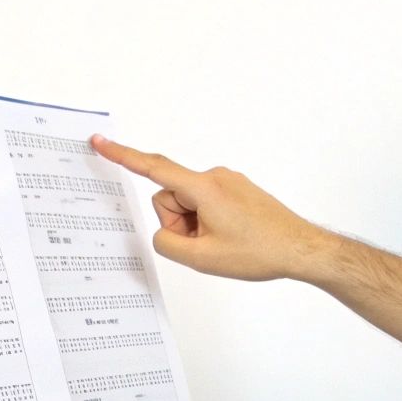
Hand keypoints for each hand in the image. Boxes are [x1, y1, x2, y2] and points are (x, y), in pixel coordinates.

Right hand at [90, 134, 333, 281]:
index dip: (122, 156)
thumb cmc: (260, 252)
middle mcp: (214, 176)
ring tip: (224, 242)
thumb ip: (167, 243)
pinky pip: (206, 204)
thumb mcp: (202, 258)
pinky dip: (209, 222)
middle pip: (171, 198)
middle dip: (180, 223)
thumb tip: (164, 232)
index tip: (100, 141)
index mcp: (204, 187)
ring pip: (189, 204)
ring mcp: (227, 181)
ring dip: (196, 225)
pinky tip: (232, 236)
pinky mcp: (236, 188)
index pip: (153, 168)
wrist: (302, 249)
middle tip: (207, 244)